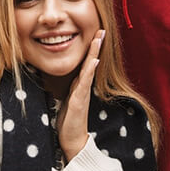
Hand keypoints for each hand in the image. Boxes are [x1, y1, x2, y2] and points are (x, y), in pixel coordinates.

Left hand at [58, 29, 103, 161]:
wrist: (72, 140)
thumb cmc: (69, 121)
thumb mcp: (68, 100)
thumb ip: (71, 88)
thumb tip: (71, 78)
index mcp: (80, 85)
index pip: (86, 63)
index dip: (91, 49)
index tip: (96, 34)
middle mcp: (83, 87)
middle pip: (91, 62)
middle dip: (96, 46)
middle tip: (101, 30)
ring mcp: (82, 93)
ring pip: (89, 69)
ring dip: (94, 53)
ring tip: (98, 39)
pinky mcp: (79, 101)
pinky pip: (84, 83)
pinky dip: (89, 72)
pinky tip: (93, 62)